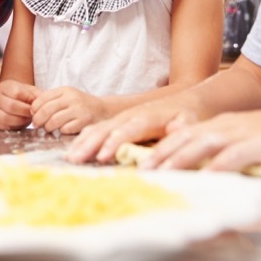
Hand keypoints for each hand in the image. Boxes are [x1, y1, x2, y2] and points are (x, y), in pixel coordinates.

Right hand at [0, 79, 37, 129]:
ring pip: (7, 118)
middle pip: (12, 106)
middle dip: (26, 111)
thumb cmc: (21, 95)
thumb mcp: (29, 90)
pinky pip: (6, 126)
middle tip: (34, 113)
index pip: (16, 93)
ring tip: (29, 118)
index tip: (35, 102)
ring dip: (21, 120)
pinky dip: (16, 126)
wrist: (10, 99)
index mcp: (5, 87)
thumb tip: (43, 101)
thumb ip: (37, 94)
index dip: (28, 99)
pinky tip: (22, 122)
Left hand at [31, 86, 109, 134]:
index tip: (33, 114)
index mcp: (65, 90)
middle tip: (36, 125)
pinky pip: (65, 129)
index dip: (34, 108)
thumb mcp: (67, 96)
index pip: (42, 98)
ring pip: (54, 121)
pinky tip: (63, 130)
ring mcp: (79, 109)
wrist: (104, 110)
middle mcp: (72, 98)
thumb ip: (51, 100)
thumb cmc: (81, 105)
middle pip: (46, 110)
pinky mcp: (84, 121)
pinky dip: (61, 131)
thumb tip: (32, 110)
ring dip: (48, 127)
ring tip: (48, 128)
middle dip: (38, 119)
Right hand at [65, 97, 195, 163]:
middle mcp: (130, 116)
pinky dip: (85, 140)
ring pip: (98, 129)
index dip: (113, 144)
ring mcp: (122, 118)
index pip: (126, 131)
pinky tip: (76, 152)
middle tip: (74, 160)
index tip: (101, 157)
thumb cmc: (189, 115)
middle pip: (105, 129)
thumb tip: (168, 144)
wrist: (188, 101)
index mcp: (146, 117)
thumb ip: (179, 133)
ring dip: (83, 143)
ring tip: (69, 158)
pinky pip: (98, 130)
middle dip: (89, 144)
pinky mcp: (119, 123)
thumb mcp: (190, 123)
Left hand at [141, 106, 260, 171]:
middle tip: (140, 170)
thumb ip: (227, 151)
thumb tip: (206, 169)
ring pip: (205, 143)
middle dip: (161, 154)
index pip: (183, 135)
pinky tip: (207, 175)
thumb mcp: (249, 140)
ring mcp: (245, 132)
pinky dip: (220, 164)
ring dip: (181, 158)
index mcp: (223, 124)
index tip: (140, 163)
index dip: (161, 148)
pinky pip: (237, 154)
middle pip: (186, 137)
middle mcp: (229, 125)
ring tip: (162, 173)